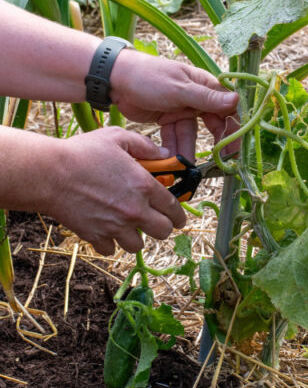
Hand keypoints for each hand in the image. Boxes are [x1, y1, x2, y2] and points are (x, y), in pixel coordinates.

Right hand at [43, 127, 186, 254]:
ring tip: (128, 226)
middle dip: (162, 227)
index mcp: (145, 187)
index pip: (174, 209)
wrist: (47, 173)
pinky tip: (106, 230)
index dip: (179, 215)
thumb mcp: (117, 137)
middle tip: (155, 222)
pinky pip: (111, 250)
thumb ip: (146, 146)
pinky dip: (110, 243)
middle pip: (163, 232)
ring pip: (138, 246)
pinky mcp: (94, 236)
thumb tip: (165, 156)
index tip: (179, 218)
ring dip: (136, 237)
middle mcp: (135, 211)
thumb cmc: (82, 152)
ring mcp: (115, 226)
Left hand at [109, 50, 238, 160]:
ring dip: (188, 149)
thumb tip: (237, 100)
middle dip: (216, 143)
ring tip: (184, 165)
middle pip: (214, 124)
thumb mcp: (179, 89)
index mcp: (205, 85)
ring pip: (191, 134)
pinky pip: (174, 137)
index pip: (228, 107)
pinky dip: (173, 148)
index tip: (236, 147)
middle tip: (219, 162)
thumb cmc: (148, 76)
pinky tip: (169, 159)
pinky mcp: (168, 119)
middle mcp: (197, 98)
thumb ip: (207, 98)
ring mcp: (182, 110)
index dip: (234, 127)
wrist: (114, 79)